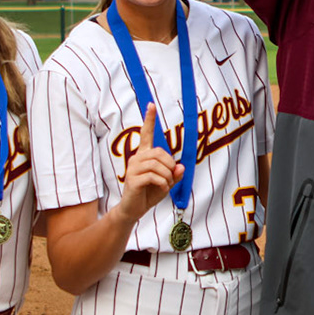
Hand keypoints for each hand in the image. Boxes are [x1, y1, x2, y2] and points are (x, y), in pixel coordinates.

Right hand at [113, 104, 184, 222]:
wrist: (133, 209)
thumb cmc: (149, 194)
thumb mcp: (166, 183)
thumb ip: (174, 174)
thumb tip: (181, 167)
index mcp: (144, 155)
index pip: (146, 134)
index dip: (149, 120)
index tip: (151, 105)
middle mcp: (136, 158)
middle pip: (160, 152)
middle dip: (170, 165)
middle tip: (170, 178)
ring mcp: (133, 168)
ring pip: (158, 165)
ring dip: (167, 176)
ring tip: (165, 185)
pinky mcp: (132, 179)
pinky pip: (154, 177)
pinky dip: (163, 184)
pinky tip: (160, 189)